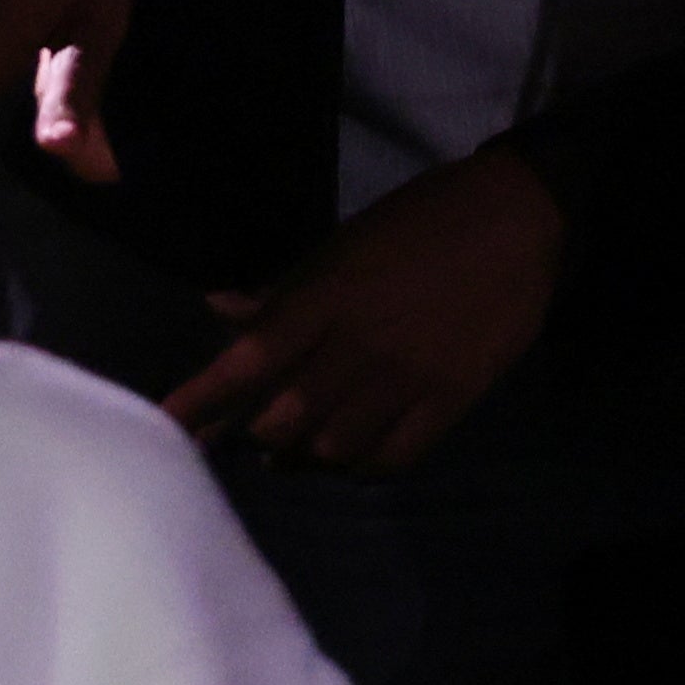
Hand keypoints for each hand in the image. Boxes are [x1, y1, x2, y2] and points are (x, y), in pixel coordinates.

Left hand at [163, 146, 565, 470]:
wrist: (518, 217)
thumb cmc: (422, 220)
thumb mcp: (345, 241)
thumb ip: (286, 287)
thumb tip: (220, 308)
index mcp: (328, 297)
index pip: (249, 360)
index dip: (202, 399)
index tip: (165, 425)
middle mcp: (359, 345)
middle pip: (285, 418)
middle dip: (255, 433)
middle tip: (246, 433)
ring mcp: (406, 377)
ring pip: (334, 448)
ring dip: (304, 456)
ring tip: (293, 452)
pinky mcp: (450, 399)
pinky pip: (391, 458)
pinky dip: (360, 466)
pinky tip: (349, 457)